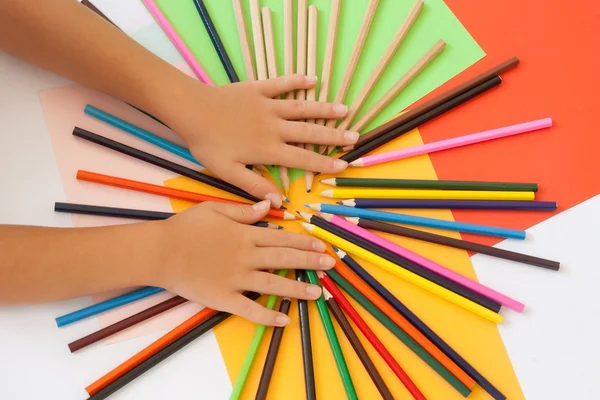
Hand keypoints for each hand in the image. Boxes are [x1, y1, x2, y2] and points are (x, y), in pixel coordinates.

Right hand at [151, 200, 334, 325]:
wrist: (159, 252)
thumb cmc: (185, 227)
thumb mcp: (214, 209)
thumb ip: (244, 210)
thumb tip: (270, 206)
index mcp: (245, 234)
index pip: (282, 238)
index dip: (305, 242)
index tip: (322, 245)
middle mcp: (245, 257)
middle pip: (284, 259)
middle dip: (311, 262)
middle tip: (331, 265)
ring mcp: (236, 279)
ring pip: (273, 284)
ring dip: (298, 288)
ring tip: (318, 292)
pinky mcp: (223, 298)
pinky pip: (249, 309)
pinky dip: (267, 316)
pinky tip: (284, 319)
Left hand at [164, 75, 359, 206]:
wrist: (192, 110)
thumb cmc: (208, 144)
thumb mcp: (228, 172)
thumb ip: (254, 186)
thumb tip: (278, 202)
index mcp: (268, 149)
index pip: (302, 159)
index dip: (323, 163)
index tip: (342, 165)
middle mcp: (274, 127)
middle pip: (310, 132)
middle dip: (334, 135)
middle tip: (354, 136)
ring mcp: (267, 106)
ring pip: (302, 108)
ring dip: (324, 109)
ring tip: (345, 109)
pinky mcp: (258, 89)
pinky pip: (281, 84)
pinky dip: (296, 81)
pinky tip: (313, 79)